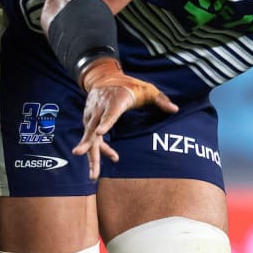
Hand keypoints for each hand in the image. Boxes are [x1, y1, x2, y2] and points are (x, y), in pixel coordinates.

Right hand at [74, 58, 176, 177]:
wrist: (103, 77)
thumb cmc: (129, 85)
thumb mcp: (147, 89)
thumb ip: (160, 99)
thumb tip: (175, 109)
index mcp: (115, 101)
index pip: (109, 114)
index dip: (105, 124)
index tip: (98, 133)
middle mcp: (100, 109)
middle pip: (92, 129)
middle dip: (86, 144)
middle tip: (78, 154)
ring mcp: (92, 115)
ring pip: (89, 137)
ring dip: (91, 155)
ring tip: (93, 175)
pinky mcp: (89, 120)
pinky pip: (93, 138)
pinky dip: (101, 149)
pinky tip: (113, 157)